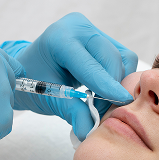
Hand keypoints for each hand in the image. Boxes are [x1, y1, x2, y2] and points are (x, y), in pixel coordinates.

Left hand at [1, 12, 137, 139]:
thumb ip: (72, 113)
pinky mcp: (107, 40)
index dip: (107, 85)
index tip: (123, 102)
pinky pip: (125, 60)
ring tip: (102, 101)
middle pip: (112, 58)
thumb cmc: (35, 81)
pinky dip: (121, 79)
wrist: (33, 68)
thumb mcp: (50, 99)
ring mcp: (95, 32)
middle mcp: (80, 28)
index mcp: (60, 38)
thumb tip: (89, 131)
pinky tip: (107, 91)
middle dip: (113, 88)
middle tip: (104, 112)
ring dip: (119, 84)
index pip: (90, 65)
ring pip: (124, 59)